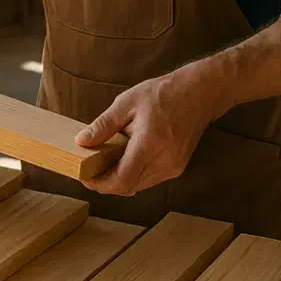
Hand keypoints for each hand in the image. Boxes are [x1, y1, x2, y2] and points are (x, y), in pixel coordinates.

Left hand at [75, 69, 214, 196]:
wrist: (199, 93)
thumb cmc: (163, 93)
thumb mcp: (127, 102)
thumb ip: (104, 125)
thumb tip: (82, 141)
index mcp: (150, 143)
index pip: (122, 179)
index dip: (101, 184)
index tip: (86, 178)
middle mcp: (164, 161)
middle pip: (128, 186)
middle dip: (106, 183)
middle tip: (90, 170)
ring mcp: (173, 167)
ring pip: (139, 186)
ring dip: (121, 179)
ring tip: (106, 163)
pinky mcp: (177, 168)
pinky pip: (150, 180)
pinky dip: (135, 175)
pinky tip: (127, 160)